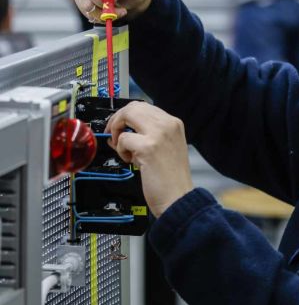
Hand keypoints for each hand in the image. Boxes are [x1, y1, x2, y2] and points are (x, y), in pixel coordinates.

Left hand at [106, 102, 193, 216]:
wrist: (178, 197)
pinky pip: (123, 139)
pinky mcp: (148, 148)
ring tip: (124, 150)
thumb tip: (121, 132)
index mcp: (174, 124)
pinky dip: (121, 150)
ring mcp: (159, 134)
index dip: (127, 115)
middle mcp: (168, 125)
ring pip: (127, 116)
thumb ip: (146, 136)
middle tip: (113, 135)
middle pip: (134, 107)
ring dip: (118, 133)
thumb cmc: (171, 178)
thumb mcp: (165, 148)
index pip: (144, 107)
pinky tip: (130, 161)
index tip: (120, 127)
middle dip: (118, 119)